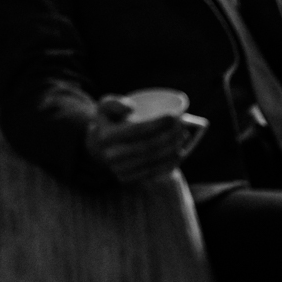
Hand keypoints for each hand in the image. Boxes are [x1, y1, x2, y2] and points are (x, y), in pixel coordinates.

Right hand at [84, 95, 204, 183]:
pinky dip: (169, 163)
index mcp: (106, 137)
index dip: (158, 124)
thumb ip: (114, 103)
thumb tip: (130, 108)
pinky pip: (152, 173)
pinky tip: (180, 153)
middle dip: (170, 136)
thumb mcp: (105, 105)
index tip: (175, 116)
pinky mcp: (128, 179)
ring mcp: (119, 170)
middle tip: (183, 124)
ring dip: (172, 149)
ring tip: (184, 135)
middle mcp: (111, 156)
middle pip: (148, 147)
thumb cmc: (108, 121)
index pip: (137, 130)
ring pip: (152, 161)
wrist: (98, 147)